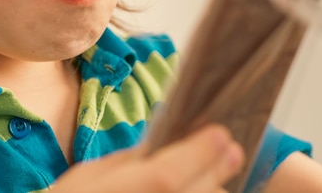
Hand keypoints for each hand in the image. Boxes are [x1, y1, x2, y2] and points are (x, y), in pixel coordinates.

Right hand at [52, 124, 243, 192]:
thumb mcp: (89, 177)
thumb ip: (128, 163)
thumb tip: (163, 145)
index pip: (166, 177)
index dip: (197, 155)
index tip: (218, 133)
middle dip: (215, 171)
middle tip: (232, 151)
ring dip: (211, 190)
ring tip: (216, 177)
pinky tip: (205, 187)